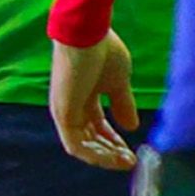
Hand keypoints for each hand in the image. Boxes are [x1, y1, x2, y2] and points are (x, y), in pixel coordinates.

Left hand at [50, 32, 140, 170]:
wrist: (88, 33)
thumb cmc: (102, 50)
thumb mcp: (118, 82)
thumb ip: (122, 104)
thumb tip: (132, 127)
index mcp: (83, 98)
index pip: (97, 127)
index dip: (115, 141)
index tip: (132, 151)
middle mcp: (71, 107)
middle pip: (90, 139)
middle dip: (111, 153)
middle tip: (131, 161)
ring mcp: (64, 111)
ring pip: (82, 146)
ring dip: (104, 157)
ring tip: (125, 162)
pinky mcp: (62, 114)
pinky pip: (75, 145)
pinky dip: (94, 155)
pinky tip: (113, 158)